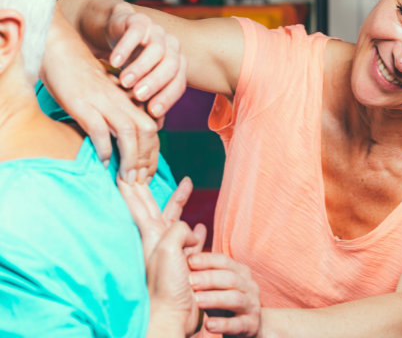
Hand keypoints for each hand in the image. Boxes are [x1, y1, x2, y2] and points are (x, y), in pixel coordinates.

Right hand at [42, 8, 162, 182]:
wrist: (63, 54)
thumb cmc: (87, 80)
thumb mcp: (111, 97)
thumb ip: (123, 115)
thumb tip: (131, 145)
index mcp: (132, 100)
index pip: (153, 130)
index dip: (153, 155)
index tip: (148, 174)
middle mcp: (122, 101)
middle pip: (148, 131)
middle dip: (147, 159)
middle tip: (140, 181)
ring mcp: (104, 102)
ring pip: (129, 132)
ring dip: (131, 158)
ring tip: (127, 178)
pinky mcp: (83, 105)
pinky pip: (99, 129)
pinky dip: (103, 148)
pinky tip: (103, 162)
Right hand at [105, 2, 186, 118]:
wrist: (116, 31)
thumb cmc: (130, 63)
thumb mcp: (140, 83)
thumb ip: (147, 100)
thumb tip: (152, 129)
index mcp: (176, 64)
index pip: (178, 83)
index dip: (168, 98)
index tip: (153, 112)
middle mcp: (171, 47)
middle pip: (172, 66)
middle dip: (156, 83)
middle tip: (139, 96)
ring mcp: (157, 31)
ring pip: (157, 49)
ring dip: (141, 67)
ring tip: (124, 82)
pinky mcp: (139, 20)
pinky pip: (136, 32)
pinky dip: (125, 48)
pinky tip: (113, 62)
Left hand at [117, 177, 203, 335]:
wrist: (173, 315)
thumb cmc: (166, 285)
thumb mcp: (169, 249)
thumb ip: (179, 230)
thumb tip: (193, 230)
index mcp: (151, 235)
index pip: (138, 204)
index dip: (131, 186)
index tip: (121, 169)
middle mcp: (159, 240)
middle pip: (155, 205)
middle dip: (152, 186)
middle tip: (146, 167)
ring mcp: (172, 251)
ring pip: (176, 219)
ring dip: (180, 202)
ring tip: (186, 185)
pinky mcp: (185, 263)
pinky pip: (193, 240)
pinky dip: (197, 229)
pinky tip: (200, 224)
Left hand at [188, 253, 261, 337]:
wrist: (240, 327)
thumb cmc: (220, 300)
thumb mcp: (215, 282)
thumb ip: (206, 263)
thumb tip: (194, 234)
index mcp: (240, 271)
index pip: (224, 261)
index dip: (207, 260)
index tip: (189, 261)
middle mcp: (249, 286)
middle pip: (230, 278)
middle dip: (209, 278)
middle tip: (190, 281)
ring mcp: (252, 306)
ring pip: (236, 299)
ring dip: (215, 299)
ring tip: (197, 301)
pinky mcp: (251, 325)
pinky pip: (238, 324)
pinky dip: (223, 324)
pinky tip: (208, 325)